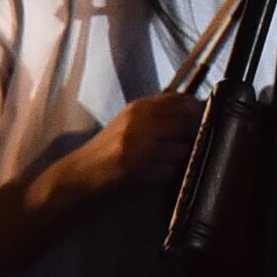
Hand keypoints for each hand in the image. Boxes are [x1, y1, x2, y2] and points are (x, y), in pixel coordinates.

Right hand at [65, 88, 201, 202]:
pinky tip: (150, 174)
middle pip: (188, 122)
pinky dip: (164, 174)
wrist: (77, 176)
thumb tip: (195, 109)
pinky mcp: (135, 167)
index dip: (196, 111)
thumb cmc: (106, 150)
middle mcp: (140, 121)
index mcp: (140, 107)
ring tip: (159, 162)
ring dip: (177, 159)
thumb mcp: (130, 122)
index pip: (183, 100)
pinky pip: (168, 170)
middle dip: (191, 135)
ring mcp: (138, 144)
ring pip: (181, 149)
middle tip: (184, 144)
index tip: (199, 121)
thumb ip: (158, 114)